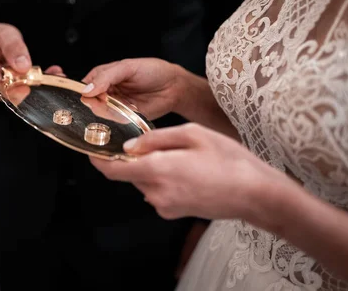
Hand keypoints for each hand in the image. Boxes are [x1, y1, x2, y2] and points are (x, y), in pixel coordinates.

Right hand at [0, 22, 62, 98]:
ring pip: (18, 94)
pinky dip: (38, 84)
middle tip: (54, 76)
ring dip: (38, 86)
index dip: (15, 89)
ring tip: (56, 74)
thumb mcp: (3, 34)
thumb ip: (12, 47)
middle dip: (32, 87)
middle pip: (8, 93)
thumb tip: (23, 66)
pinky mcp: (7, 91)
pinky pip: (22, 92)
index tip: (32, 86)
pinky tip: (53, 75)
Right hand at [81, 58, 181, 119]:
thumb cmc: (152, 71)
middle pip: (89, 101)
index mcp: (103, 76)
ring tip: (120, 104)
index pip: (84, 84)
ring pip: (100, 112)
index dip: (82, 90)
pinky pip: (113, 120)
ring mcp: (114, 105)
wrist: (174, 86)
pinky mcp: (123, 117)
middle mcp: (106, 91)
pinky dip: (117, 117)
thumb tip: (86, 90)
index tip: (87, 94)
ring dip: (107, 110)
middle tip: (106, 99)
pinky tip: (127, 110)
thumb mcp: (127, 67)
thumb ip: (106, 77)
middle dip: (94, 102)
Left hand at [89, 123, 289, 220]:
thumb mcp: (192, 134)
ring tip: (180, 156)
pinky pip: (156, 191)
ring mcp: (164, 205)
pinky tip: (187, 171)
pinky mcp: (172, 212)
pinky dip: (162, 179)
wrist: (255, 194)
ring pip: (143, 181)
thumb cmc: (229, 160)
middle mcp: (156, 191)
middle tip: (153, 143)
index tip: (92, 149)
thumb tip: (129, 147)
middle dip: (134, 158)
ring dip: (150, 167)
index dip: (98, 159)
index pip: (112, 169)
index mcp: (157, 169)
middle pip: (128, 173)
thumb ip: (155, 139)